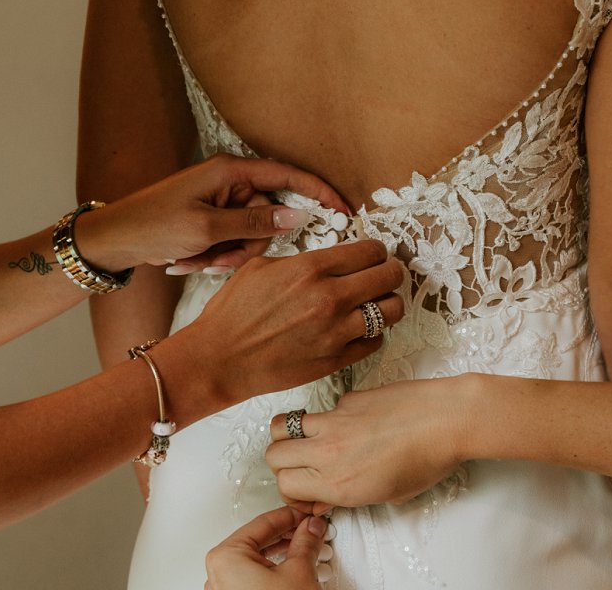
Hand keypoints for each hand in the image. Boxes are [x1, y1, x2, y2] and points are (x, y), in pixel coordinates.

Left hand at [75, 153, 349, 272]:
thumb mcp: (207, 229)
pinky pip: (232, 242)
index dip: (318, 191)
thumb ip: (256, 224)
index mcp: (230, 172)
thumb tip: (297, 217)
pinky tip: (187, 261)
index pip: (287, 176)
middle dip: (248, 245)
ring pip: (251, 235)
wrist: (111, 240)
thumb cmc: (152, 225)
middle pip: (268, 216)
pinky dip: (215, 256)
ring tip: (195, 261)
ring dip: (228, 255)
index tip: (343, 210)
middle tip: (219, 261)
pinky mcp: (212, 221)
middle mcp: (229, 183)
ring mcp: (220, 203)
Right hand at [186, 240, 404, 405]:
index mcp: (311, 268)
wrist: (219, 359)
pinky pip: (376, 342)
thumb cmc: (233, 313)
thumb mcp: (260, 267)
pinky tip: (359, 329)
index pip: (370, 251)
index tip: (374, 256)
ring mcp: (336, 332)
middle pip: (389, 276)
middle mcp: (330, 298)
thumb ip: (301, 260)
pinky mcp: (336, 360)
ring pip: (392, 311)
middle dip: (390, 273)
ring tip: (377, 304)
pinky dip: (373, 334)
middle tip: (384, 276)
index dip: (376, 251)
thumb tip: (327, 259)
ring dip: (389, 304)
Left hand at [205, 507, 328, 589]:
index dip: (291, 516)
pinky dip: (271, 570)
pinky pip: (251, 577)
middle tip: (309, 530)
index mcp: (225, 557)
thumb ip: (305, 541)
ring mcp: (223, 589)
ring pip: (254, 560)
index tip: (307, 514)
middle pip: (258, 541)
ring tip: (305, 550)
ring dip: (281, 553)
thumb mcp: (299, 571)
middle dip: (287, 535)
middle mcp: (216, 573)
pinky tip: (291, 568)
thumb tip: (311, 527)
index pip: (264, 523)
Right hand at [266, 377, 468, 512]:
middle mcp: (329, 451)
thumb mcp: (389, 494)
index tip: (307, 493)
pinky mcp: (347, 399)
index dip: (292, 492)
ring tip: (308, 442)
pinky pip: (323, 410)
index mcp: (339, 483)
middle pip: (273, 455)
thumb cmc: (428, 460)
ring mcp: (335, 421)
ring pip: (283, 424)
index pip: (285, 485)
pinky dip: (328, 420)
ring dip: (290, 436)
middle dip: (282, 464)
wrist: (447, 419)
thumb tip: (324, 497)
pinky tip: (353, 425)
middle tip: (302, 467)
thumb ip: (348, 497)